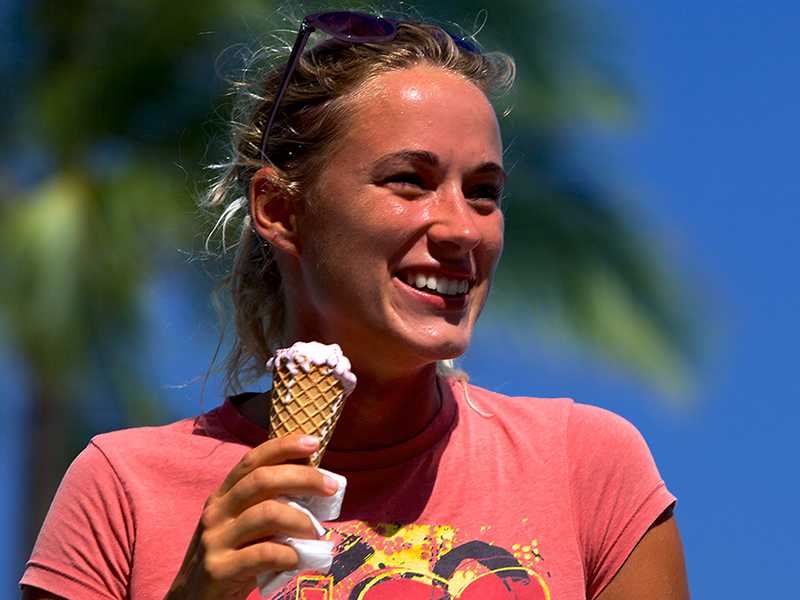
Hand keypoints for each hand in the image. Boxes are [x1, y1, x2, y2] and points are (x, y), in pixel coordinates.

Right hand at [165, 433, 338, 599]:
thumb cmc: (230, 557)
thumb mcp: (242, 525)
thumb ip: (268, 506)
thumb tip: (316, 489)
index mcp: (223, 495)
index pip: (253, 460)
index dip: (283, 446)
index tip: (314, 442)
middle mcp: (216, 511)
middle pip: (262, 480)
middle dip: (303, 478)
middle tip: (331, 487)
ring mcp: (215, 540)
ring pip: (265, 513)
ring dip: (300, 520)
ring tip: (316, 533)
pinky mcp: (219, 569)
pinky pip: (263, 554)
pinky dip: (289, 554)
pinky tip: (297, 559)